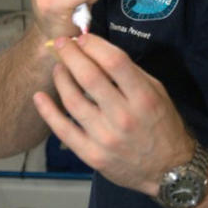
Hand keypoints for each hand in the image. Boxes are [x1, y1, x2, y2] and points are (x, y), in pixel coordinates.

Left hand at [33, 34, 192, 195]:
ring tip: (58, 67)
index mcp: (144, 98)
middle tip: (60, 43)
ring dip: (61, 78)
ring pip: (72, 100)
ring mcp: (105, 137)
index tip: (83, 37)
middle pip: (89, 77)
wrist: (168, 170)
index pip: (115, 62)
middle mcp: (124, 116)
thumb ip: (133, 75)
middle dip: (71, 54)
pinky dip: (48, 111)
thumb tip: (102, 53)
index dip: (95, 45)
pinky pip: (63, 129)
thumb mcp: (159, 94)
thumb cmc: (164, 126)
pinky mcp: (91, 154)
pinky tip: (40, 97)